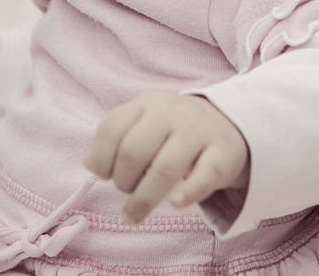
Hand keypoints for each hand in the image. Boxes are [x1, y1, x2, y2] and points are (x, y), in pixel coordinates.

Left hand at [85, 92, 248, 224]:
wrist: (229, 121)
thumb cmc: (175, 129)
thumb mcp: (144, 124)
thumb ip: (116, 140)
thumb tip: (89, 165)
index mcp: (146, 104)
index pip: (111, 128)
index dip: (100, 159)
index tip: (105, 176)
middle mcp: (171, 113)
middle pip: (134, 151)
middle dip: (122, 181)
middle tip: (126, 193)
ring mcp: (198, 131)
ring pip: (165, 167)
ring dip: (144, 198)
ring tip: (134, 215)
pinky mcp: (223, 153)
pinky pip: (204, 175)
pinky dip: (189, 192)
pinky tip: (175, 203)